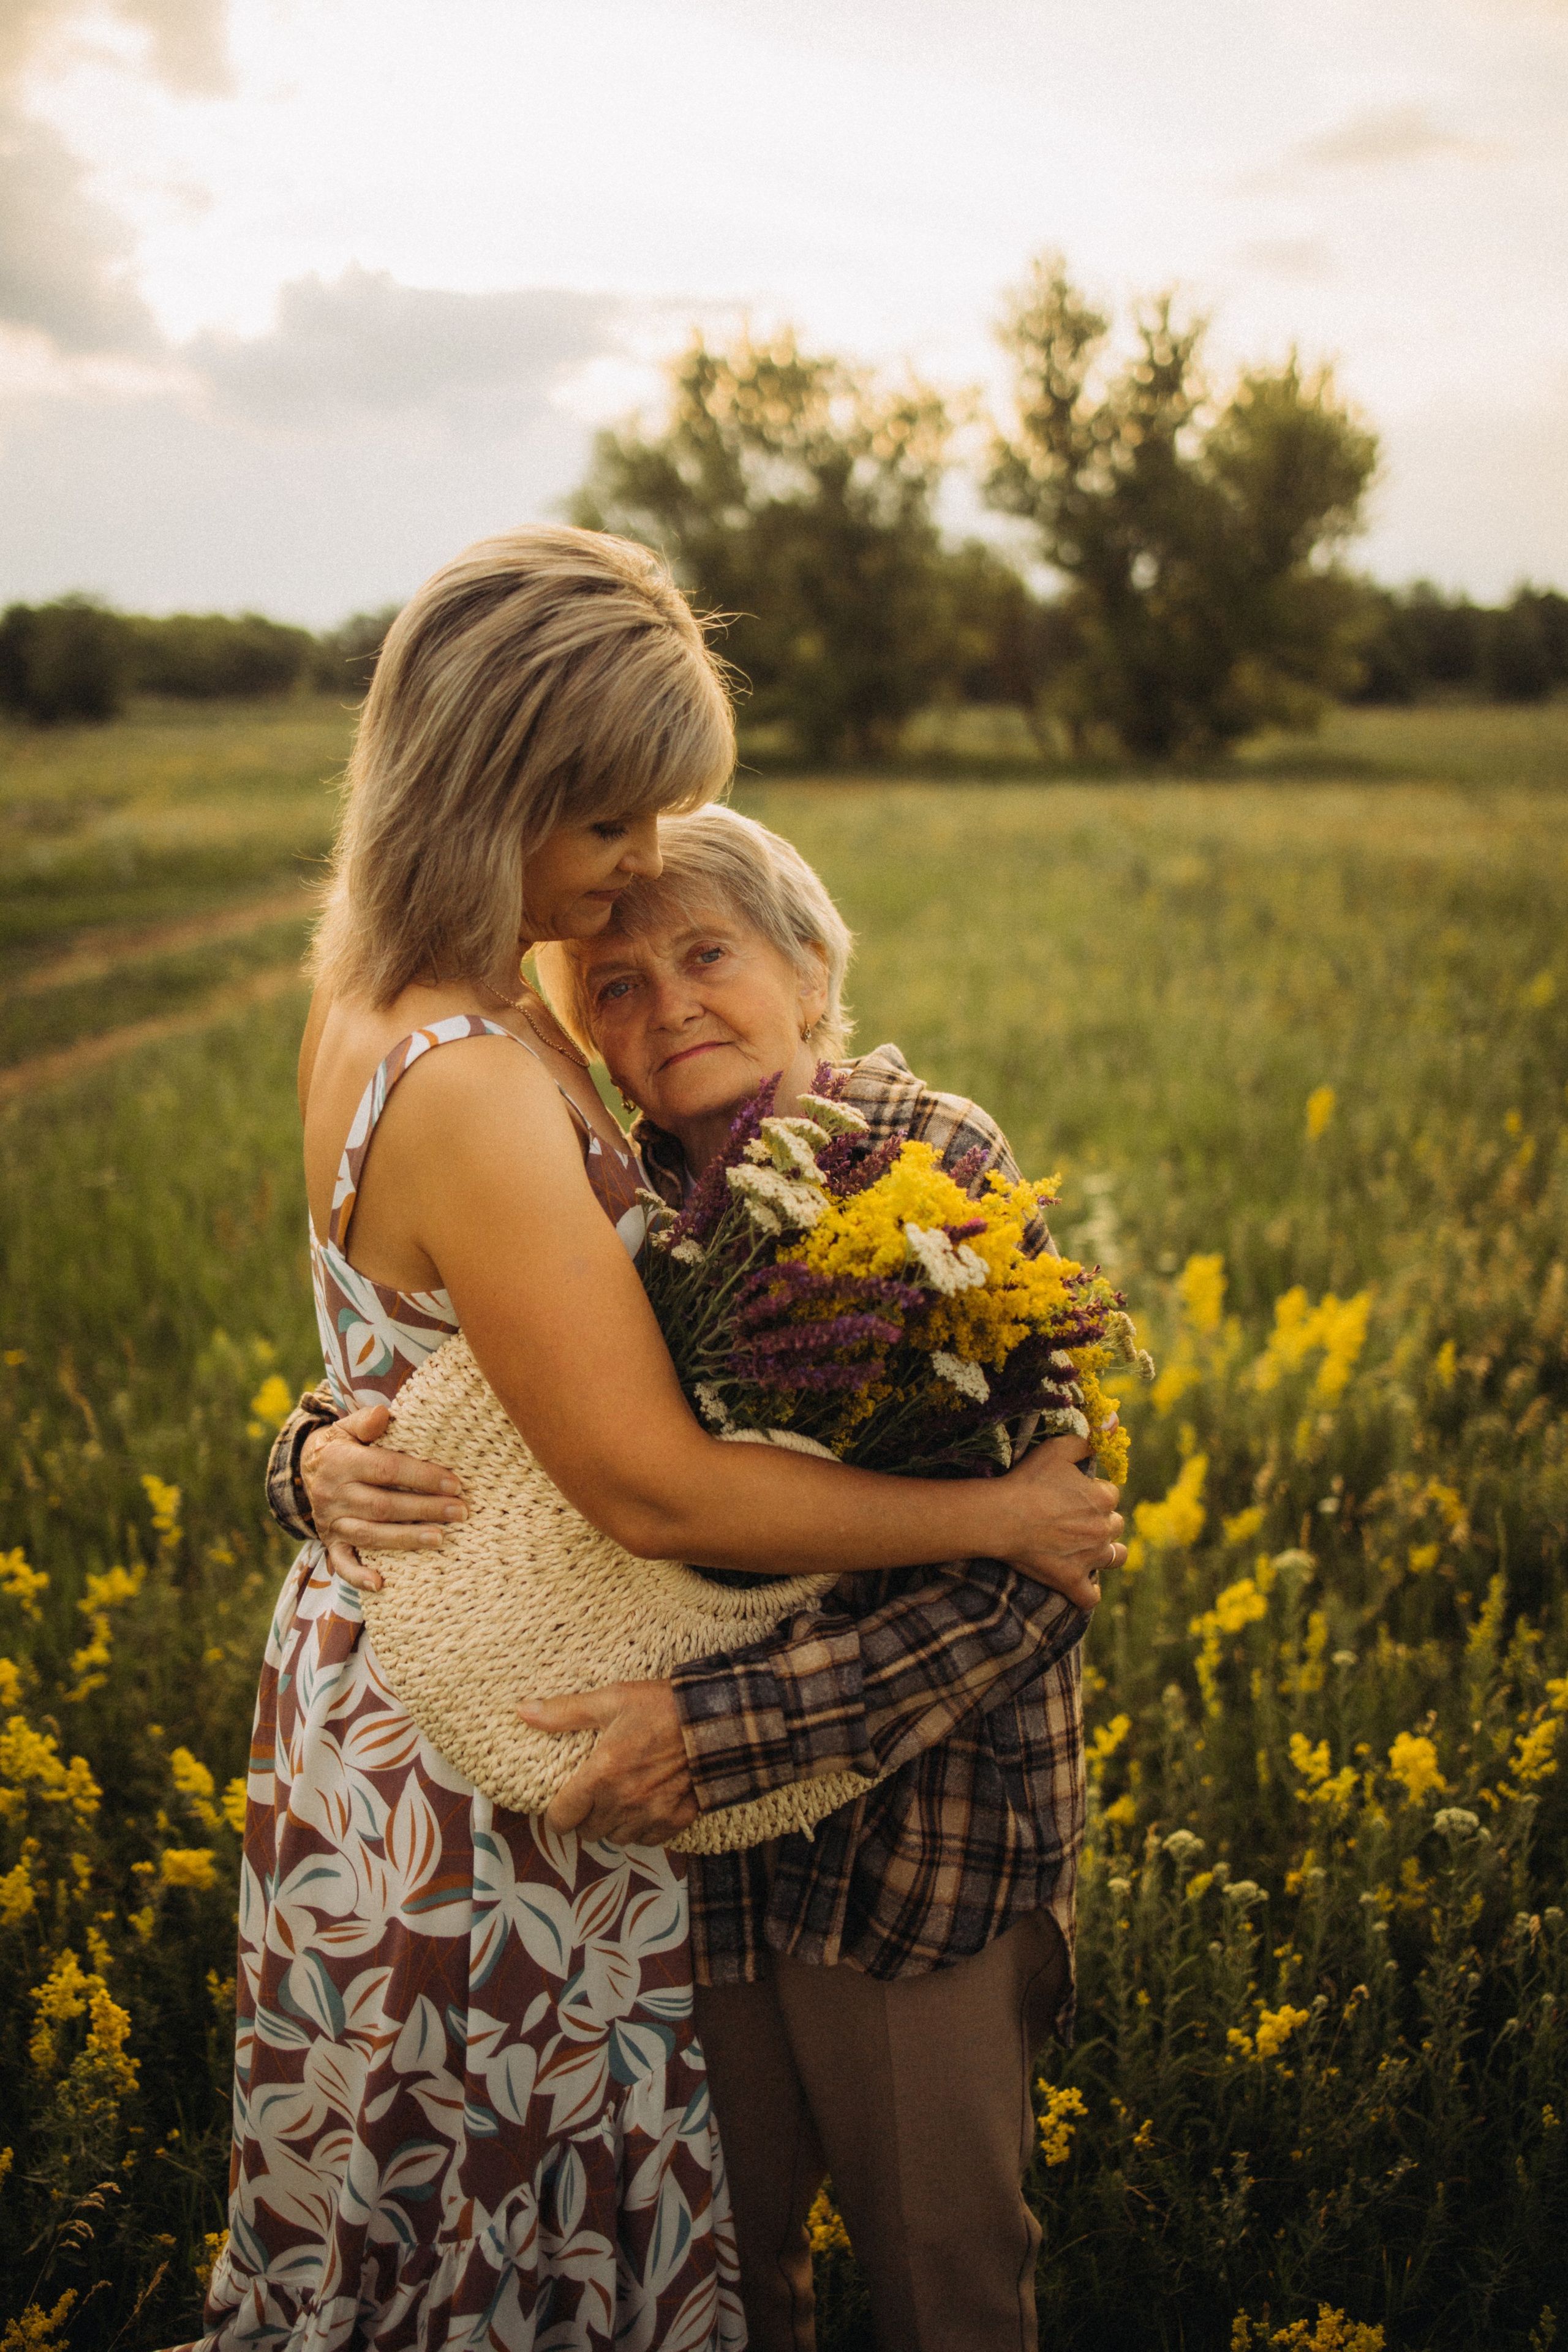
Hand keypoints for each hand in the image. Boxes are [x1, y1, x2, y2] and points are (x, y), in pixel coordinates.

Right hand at [301, 1403, 465, 1591]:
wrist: (306, 1468)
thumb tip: (383, 1414)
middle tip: (461, 1511)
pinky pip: (342, 1563)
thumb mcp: (347, 1427)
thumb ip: (366, 1421)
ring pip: (371, 1534)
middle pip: (384, 1505)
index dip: (422, 1476)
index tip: (455, 1483)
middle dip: (425, 1509)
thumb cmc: (342, 1446)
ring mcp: (331, 1521)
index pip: (387, 1469)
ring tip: (441, 1538)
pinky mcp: (331, 1542)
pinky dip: (359, 1576)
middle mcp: (334, 1493)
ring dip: (407, 1539)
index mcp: (341, 1461)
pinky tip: (381, 1583)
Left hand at [519, 1682, 697, 1845]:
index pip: (562, 1818)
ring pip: (617, 1839)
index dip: (557, 1815)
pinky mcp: (676, 1820)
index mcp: (601, 1774)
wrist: (715, 1719)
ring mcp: (651, 1815)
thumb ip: (564, 1712)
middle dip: (587, 1817)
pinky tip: (647, 1806)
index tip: (563, 1804)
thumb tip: (522, 1710)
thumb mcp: (610, 1700)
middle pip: (588, 1832)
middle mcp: (623, 1801)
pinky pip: (648, 1840)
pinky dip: (643, 1828)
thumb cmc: (660, 1706)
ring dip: (614, 1824)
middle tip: (596, 1795)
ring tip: (621, 1800)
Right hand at [995, 1435, 1124, 1613]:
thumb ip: (1089, 1439)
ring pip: (1116, 1557)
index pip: (1111, 1494)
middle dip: (1101, 1520)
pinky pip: (1090, 1596)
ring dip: (1107, 1552)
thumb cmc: (1027, 1480)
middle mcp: (1102, 1529)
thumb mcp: (1057, 1449)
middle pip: (1115, 1524)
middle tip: (1074, 1518)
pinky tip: (1080, 1583)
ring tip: (1088, 1548)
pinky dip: (1087, 1591)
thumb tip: (1115, 1424)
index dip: (1094, 1492)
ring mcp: (1089, 1558)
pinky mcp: (1071, 1581)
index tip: (1075, 1492)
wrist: (1000, 1516)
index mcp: (1102, 1498)